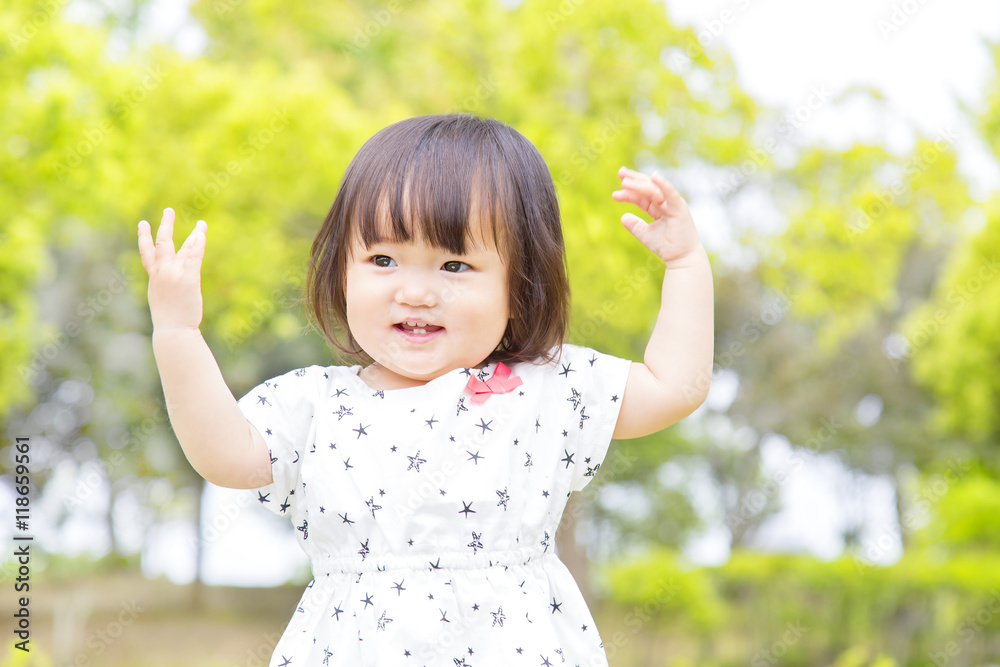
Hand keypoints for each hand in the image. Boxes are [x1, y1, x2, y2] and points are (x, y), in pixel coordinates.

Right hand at [137, 208, 206, 331]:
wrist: (173, 330)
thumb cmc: (170, 322)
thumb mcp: (163, 301)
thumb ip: (166, 288)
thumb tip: (172, 288)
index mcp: (154, 278)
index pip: (146, 253)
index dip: (143, 237)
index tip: (143, 223)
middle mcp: (162, 272)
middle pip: (162, 243)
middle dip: (165, 225)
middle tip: (168, 210)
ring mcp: (174, 273)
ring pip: (183, 247)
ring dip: (194, 234)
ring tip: (201, 223)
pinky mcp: (188, 277)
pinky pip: (194, 255)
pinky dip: (199, 243)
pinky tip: (202, 233)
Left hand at [612, 166, 703, 265]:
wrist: (681, 258)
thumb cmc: (666, 247)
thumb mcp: (646, 234)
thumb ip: (635, 225)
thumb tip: (622, 216)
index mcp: (659, 208)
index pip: (642, 196)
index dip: (630, 191)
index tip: (617, 190)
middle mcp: (666, 203)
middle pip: (648, 187)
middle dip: (634, 179)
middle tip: (620, 173)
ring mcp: (673, 204)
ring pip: (655, 190)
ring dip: (640, 184)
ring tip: (625, 181)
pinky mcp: (680, 208)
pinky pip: (671, 193)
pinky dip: (663, 184)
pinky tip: (654, 176)